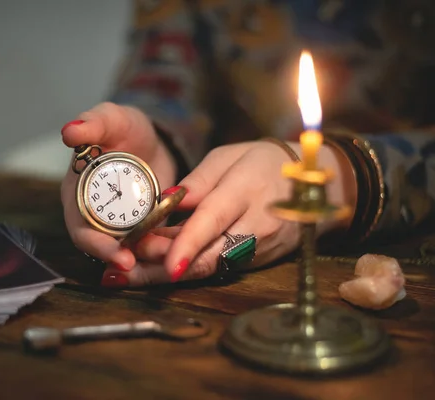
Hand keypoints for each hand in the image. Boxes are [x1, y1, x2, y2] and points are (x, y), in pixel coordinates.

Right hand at [60, 102, 177, 269]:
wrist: (151, 141)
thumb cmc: (124, 129)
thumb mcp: (111, 120)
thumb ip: (92, 124)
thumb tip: (69, 130)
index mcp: (78, 195)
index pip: (81, 229)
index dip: (97, 244)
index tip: (120, 254)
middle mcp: (94, 217)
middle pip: (104, 248)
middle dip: (124, 259)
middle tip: (146, 266)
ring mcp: (118, 226)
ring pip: (129, 250)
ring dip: (147, 258)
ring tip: (170, 258)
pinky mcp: (140, 230)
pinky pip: (148, 246)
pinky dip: (161, 250)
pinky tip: (179, 252)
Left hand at [100, 140, 356, 286]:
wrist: (313, 184)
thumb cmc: (264, 163)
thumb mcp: (230, 157)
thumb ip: (198, 181)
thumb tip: (166, 202)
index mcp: (246, 191)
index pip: (213, 220)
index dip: (188, 244)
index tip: (168, 265)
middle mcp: (256, 226)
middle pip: (208, 256)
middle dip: (162, 270)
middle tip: (121, 274)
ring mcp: (259, 249)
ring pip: (210, 268)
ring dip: (167, 274)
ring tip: (127, 274)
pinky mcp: (257, 261)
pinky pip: (217, 267)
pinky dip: (187, 269)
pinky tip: (155, 268)